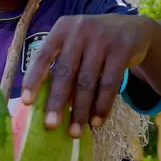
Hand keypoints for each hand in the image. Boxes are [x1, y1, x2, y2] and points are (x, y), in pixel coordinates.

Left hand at [20, 14, 154, 137]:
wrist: (133, 28)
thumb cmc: (93, 42)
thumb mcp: (74, 42)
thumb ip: (60, 63)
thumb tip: (44, 101)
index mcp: (61, 29)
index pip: (43, 56)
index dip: (33, 79)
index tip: (26, 102)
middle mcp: (80, 30)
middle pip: (65, 72)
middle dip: (57, 102)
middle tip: (51, 125)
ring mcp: (102, 39)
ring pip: (87, 81)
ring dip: (80, 110)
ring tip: (75, 132)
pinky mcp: (122, 50)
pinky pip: (110, 84)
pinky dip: (102, 106)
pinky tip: (97, 122)